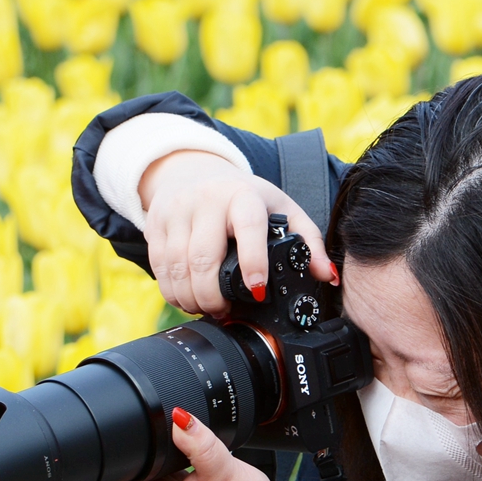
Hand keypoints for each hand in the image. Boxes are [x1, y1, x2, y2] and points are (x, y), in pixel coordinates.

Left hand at [93, 409, 298, 480]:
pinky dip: (151, 471)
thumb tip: (178, 416)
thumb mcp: (223, 470)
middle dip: (118, 462)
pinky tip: (165, 460)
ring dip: (136, 467)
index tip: (109, 445)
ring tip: (152, 448)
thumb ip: (199, 442)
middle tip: (132, 437)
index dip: (102, 469)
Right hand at [139, 149, 334, 316]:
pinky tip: (186, 299)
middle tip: (224, 310)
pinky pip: (159, 267)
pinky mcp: (155, 223)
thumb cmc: (244, 197)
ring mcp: (177, 211)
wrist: (194, 170)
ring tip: (206, 307)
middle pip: (203, 257)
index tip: (257, 291)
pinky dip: (172, 292)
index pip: (247, 227)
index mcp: (243, 195)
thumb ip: (307, 242)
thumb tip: (326, 276)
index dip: (252, 261)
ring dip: (191, 298)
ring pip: (177, 266)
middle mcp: (207, 199)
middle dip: (213, 295)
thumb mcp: (281, 209)